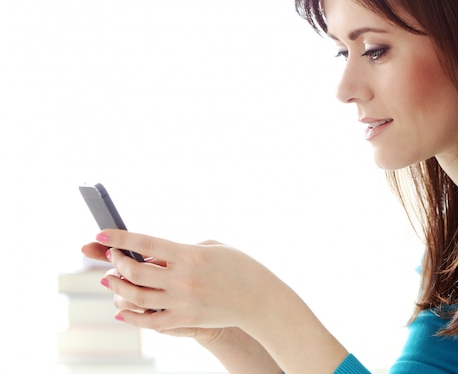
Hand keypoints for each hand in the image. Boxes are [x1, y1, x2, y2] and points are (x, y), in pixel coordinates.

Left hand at [90, 230, 285, 331]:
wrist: (260, 300)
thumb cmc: (240, 267)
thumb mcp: (213, 247)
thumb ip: (180, 249)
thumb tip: (151, 255)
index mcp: (190, 254)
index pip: (146, 242)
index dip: (119, 238)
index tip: (100, 234)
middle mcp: (183, 278)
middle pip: (136, 270)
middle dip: (117, 261)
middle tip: (112, 256)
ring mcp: (183, 301)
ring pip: (137, 296)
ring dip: (118, 286)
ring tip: (110, 279)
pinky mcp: (185, 320)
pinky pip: (149, 321)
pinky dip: (131, 315)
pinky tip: (121, 308)